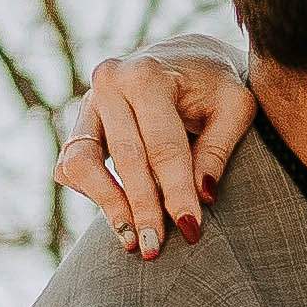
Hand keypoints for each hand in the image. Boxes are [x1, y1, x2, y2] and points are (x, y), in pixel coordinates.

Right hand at [55, 42, 258, 252]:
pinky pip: (71, 167)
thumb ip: (219, 149)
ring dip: (107, 206)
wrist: (186, 58)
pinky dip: (92, 194)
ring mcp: (88, 102)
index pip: (162, 146)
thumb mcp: (235, 107)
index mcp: (147, 73)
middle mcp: (109, 83)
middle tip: (156, 247)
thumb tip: (202, 196)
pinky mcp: (79, 123)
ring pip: (82, 164)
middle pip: (125, 159)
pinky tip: (123, 214)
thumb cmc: (215, 85)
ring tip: (132, 241)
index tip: (190, 230)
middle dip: (143, 208)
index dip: (176, 192)